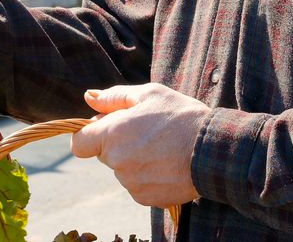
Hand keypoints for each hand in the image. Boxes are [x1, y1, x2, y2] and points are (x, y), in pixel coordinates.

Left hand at [70, 83, 210, 207]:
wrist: (213, 150)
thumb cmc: (181, 116)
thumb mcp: (149, 94)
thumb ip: (113, 98)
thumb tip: (88, 97)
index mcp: (112, 134)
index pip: (79, 143)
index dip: (91, 134)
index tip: (108, 128)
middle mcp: (116, 162)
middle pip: (104, 155)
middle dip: (118, 144)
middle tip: (146, 132)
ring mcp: (130, 183)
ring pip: (122, 170)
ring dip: (134, 160)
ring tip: (162, 148)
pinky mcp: (144, 198)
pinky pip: (137, 185)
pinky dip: (147, 176)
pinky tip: (166, 164)